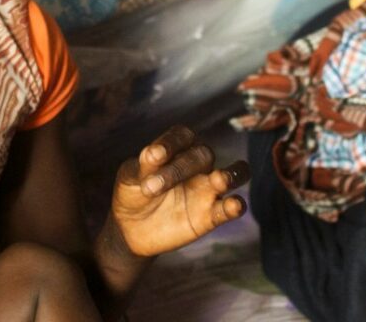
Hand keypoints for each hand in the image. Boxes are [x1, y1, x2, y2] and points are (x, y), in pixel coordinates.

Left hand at [110, 126, 248, 256]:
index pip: (182, 136)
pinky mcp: (212, 215)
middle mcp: (196, 165)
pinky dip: (236, 205)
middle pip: (202, 154)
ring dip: (232, 174)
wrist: (132, 229)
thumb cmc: (133, 193)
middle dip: (178, 169)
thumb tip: (152, 152)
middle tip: (150, 188)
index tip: (153, 156)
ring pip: (235, 173)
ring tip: (220, 180)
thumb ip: (142, 166)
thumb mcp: (129, 177)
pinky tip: (233, 206)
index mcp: (175, 150)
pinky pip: (231, 207)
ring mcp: (208, 189)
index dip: (170, 142)